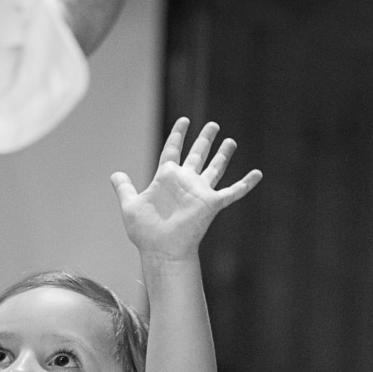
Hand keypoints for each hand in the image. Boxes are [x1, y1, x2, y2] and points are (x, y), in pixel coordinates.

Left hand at [111, 118, 261, 261]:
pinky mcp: (211, 203)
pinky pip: (233, 192)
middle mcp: (185, 182)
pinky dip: (246, 184)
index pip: (172, 151)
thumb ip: (124, 188)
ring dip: (223, 155)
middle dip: (204, 140)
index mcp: (166, 179)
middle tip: (212, 125)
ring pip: (215, 168)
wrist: (161, 250)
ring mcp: (199, 192)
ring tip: (230, 140)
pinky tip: (258, 174)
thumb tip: (115, 174)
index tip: (183, 121)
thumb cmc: (145, 232)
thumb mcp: (130, 205)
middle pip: (197, 155)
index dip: (177, 136)